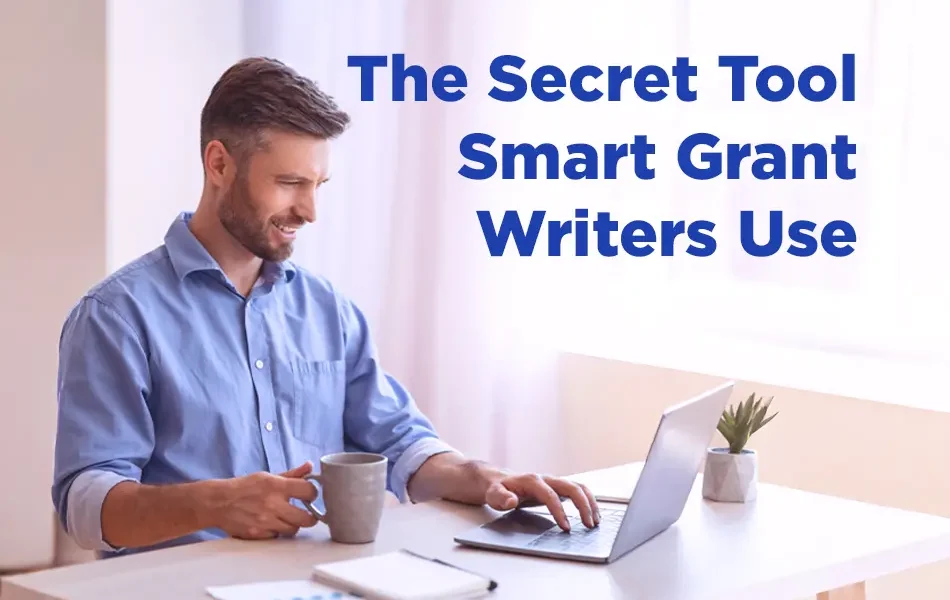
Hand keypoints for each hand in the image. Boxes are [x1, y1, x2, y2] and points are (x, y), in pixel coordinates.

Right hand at [213, 462, 318, 539]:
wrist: (218, 502)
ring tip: (286, 518)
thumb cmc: (245, 488)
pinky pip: (277, 536)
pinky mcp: (257, 534)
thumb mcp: (267, 476)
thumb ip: (291, 474)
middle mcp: (272, 504)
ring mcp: (265, 521)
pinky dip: (277, 531)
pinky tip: (271, 524)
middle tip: (306, 514)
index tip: (309, 496)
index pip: (308, 491)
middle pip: (306, 519)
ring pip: (293, 530)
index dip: (313, 494)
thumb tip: (309, 466)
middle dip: (309, 517)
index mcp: (276, 486)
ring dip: (293, 525)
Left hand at [484, 472, 600, 531]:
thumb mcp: (493, 494)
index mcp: (532, 481)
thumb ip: (500, 497)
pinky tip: (591, 515)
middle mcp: (546, 479)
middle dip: (583, 505)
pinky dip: (588, 502)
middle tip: (589, 525)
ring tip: (595, 521)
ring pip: (578, 487)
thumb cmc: (496, 489)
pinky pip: (577, 491)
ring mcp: (553, 483)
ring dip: (590, 503)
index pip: (550, 495)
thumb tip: (512, 500)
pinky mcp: (557, 488)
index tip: (566, 527)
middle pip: (572, 487)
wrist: (497, 480)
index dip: (559, 511)